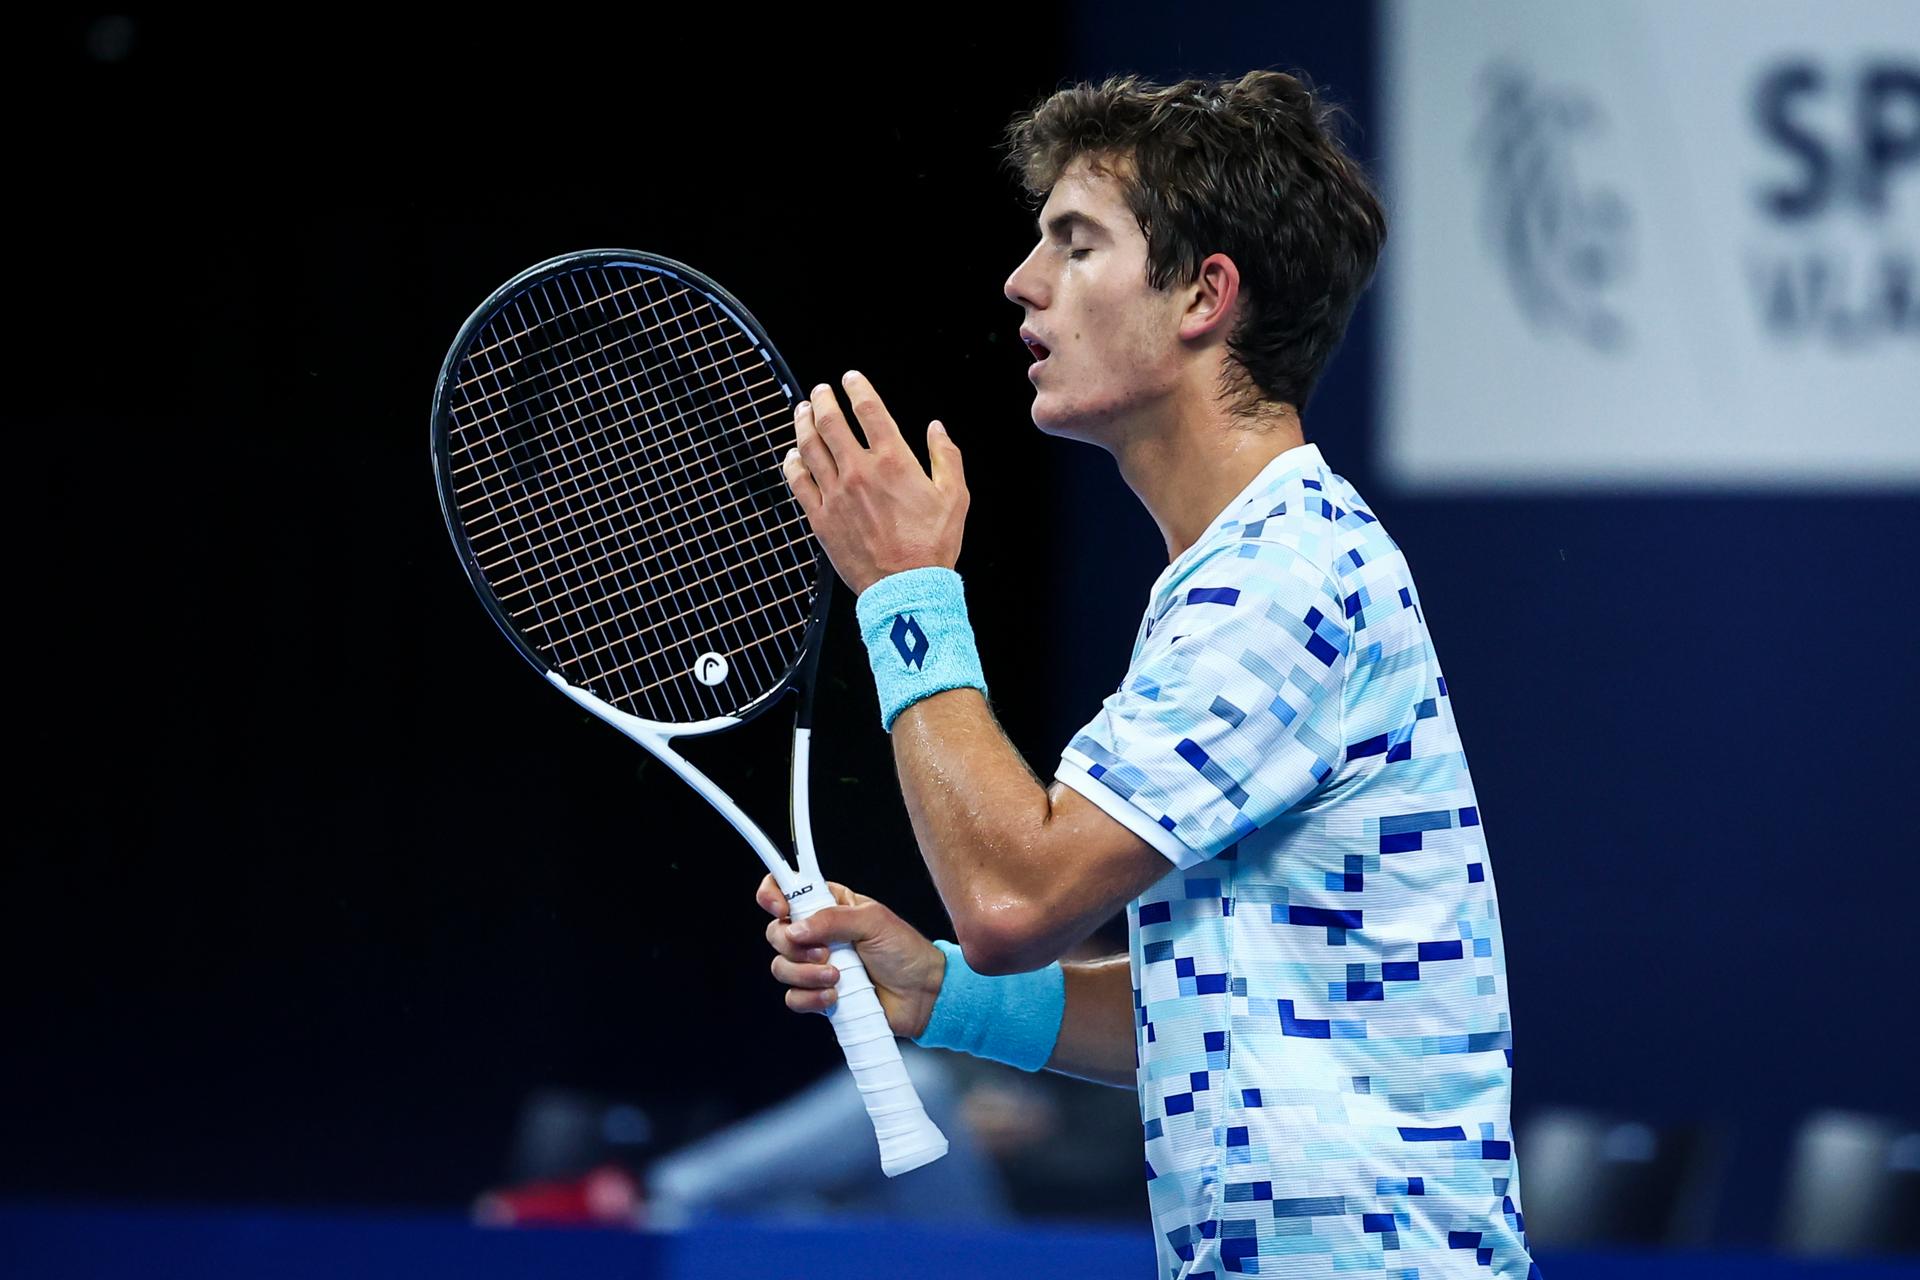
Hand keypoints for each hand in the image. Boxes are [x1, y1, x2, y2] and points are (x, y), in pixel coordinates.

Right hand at [756, 875, 945, 1038]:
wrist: (922, 995)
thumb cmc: (906, 951)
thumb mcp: (873, 921)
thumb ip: (832, 919)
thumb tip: (796, 928)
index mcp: (829, 906)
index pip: (786, 890)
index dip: (772, 895)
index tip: (780, 909)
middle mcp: (817, 934)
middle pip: (777, 933)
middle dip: (795, 946)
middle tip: (826, 952)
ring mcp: (816, 966)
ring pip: (781, 967)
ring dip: (806, 974)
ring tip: (838, 977)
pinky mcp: (818, 995)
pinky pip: (793, 998)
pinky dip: (811, 998)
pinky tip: (835, 996)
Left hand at [780, 370, 967, 594]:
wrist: (906, 587)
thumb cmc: (932, 545)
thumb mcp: (955, 496)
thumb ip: (946, 457)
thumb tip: (937, 429)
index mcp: (893, 461)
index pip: (869, 410)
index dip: (858, 388)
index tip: (851, 379)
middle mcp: (859, 471)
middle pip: (831, 422)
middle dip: (823, 400)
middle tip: (821, 391)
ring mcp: (835, 494)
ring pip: (810, 447)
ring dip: (803, 423)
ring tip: (802, 411)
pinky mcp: (820, 517)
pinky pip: (798, 482)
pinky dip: (792, 463)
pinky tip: (793, 455)